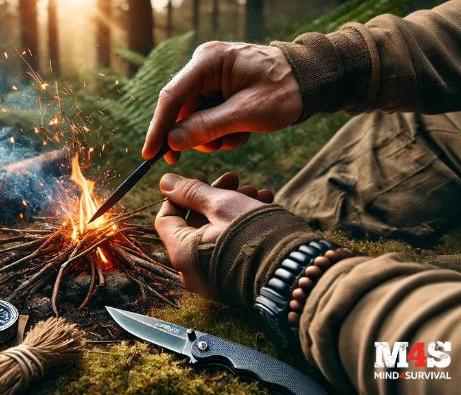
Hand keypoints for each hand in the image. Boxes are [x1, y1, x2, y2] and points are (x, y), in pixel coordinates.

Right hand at [143, 42, 301, 163]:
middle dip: (196, 135)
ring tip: (239, 135)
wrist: (311, 82)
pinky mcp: (217, 91)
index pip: (171, 97)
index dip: (158, 128)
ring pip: (194, 119)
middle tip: (216, 147)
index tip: (149, 155)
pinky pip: (207, 118)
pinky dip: (222, 131)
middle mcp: (203, 66)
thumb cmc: (285, 91)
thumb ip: (207, 127)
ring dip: (214, 136)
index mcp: (207, 61)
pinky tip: (242, 130)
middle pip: (181, 111)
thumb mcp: (246, 113)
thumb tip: (172, 142)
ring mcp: (210, 78)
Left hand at [155, 172, 273, 293]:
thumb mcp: (223, 204)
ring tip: (256, 192)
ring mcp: (212, 279)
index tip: (200, 180)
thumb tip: (165, 181)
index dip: (180, 195)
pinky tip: (263, 208)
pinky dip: (239, 228)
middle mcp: (192, 272)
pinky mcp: (232, 281)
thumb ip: (191, 192)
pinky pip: (227, 249)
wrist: (295, 272)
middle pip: (193, 224)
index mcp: (182, 253)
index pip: (165, 218)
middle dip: (215, 197)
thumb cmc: (257, 235)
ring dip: (232, 208)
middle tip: (236, 179)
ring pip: (213, 234)